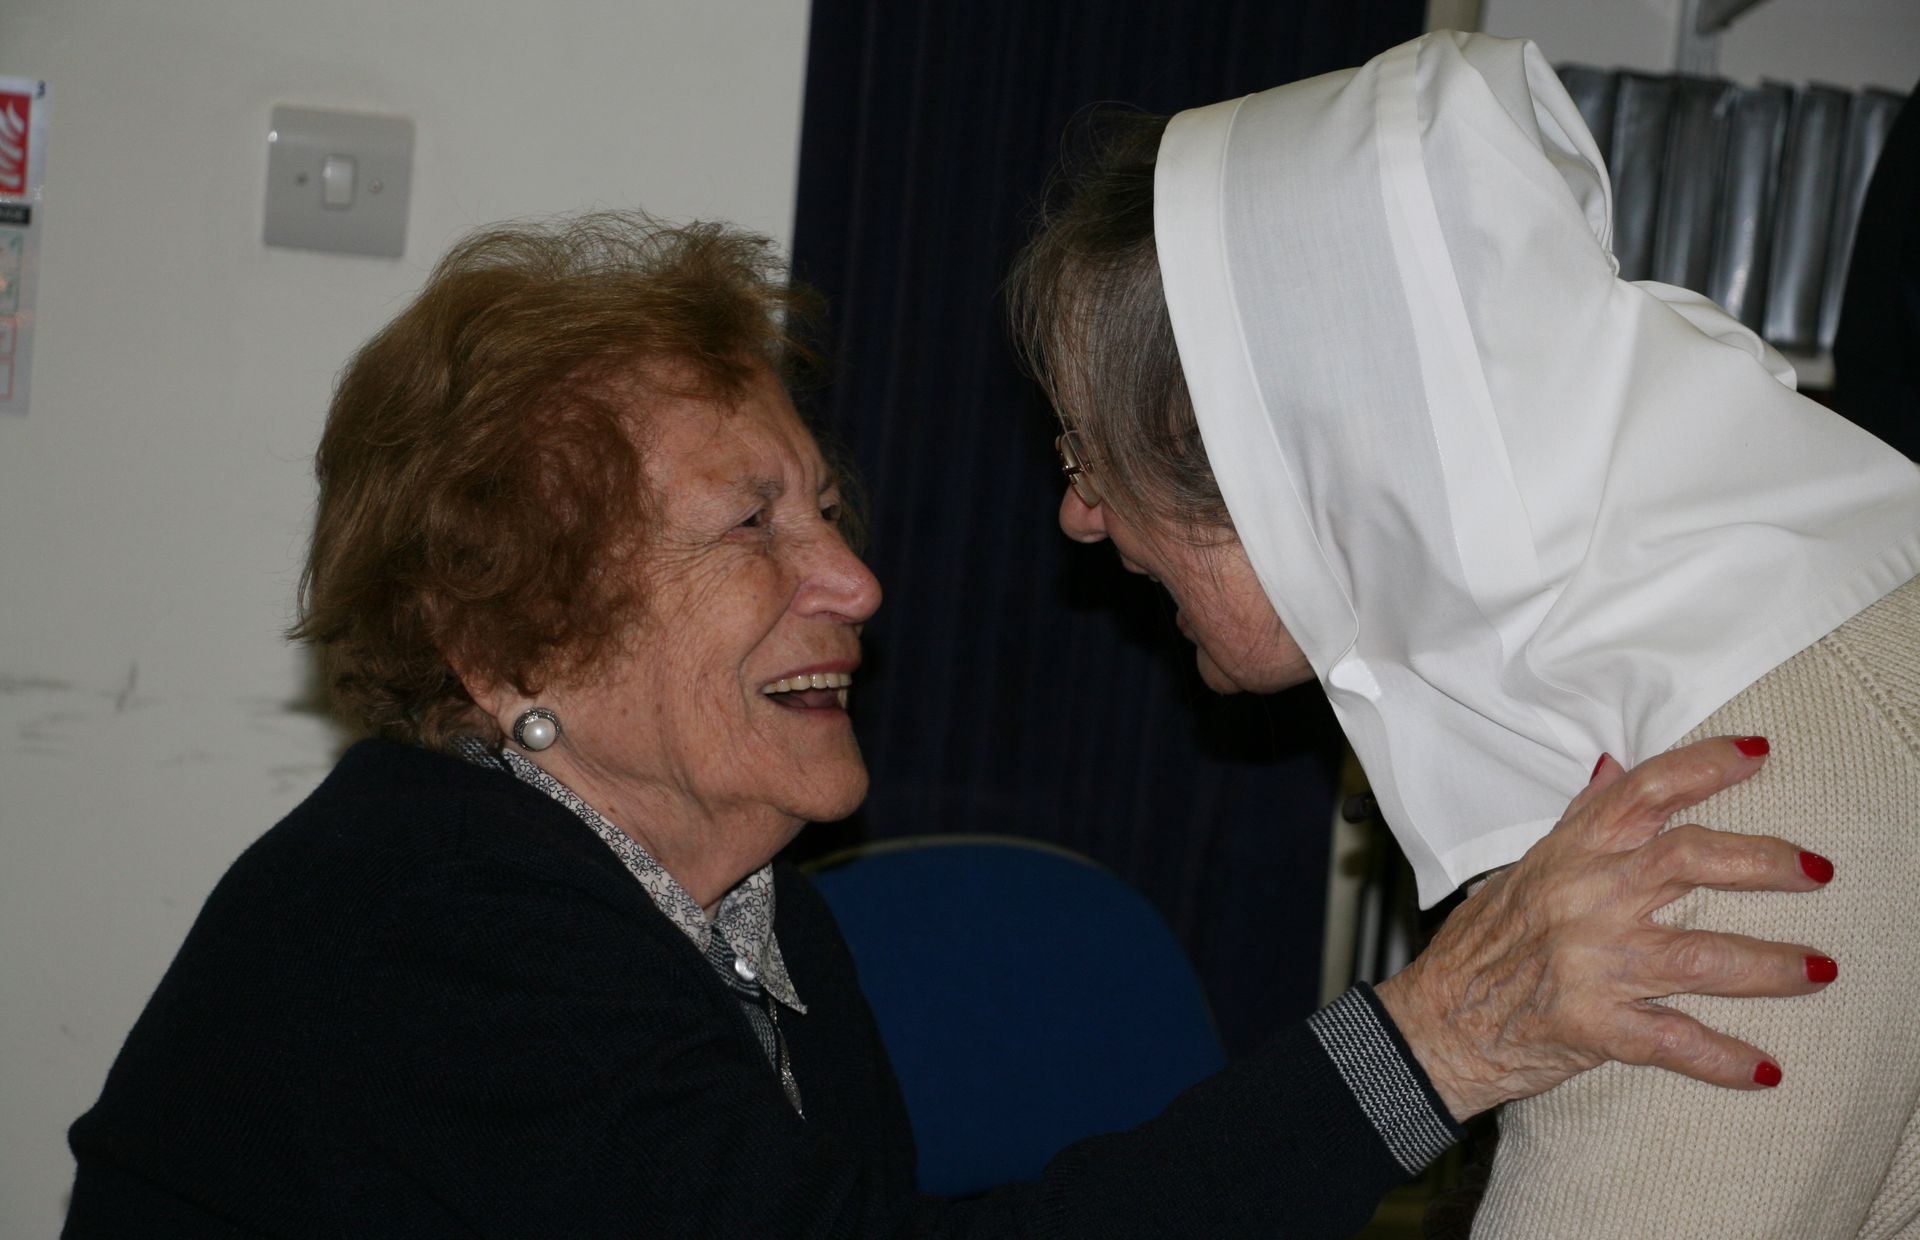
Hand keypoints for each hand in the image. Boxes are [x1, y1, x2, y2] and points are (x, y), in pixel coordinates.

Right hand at [1373, 736, 1834, 1121]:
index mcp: (1569, 856)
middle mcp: (1586, 901)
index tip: (1755, 754)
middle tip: (1814, 869)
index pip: (1644, 793)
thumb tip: (1615, 771)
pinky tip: (1763, 1069)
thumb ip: (1577, 824)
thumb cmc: (1476, 948)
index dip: (1704, 767)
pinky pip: (1673, 1042)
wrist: (1433, 1024)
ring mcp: (1593, 965)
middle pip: (1688, 860)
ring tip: (1819, 969)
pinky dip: (1722, 1059)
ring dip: (1770, 964)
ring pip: (1700, 956)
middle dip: (1763, 861)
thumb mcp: (1523, 871)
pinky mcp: (1597, 1027)